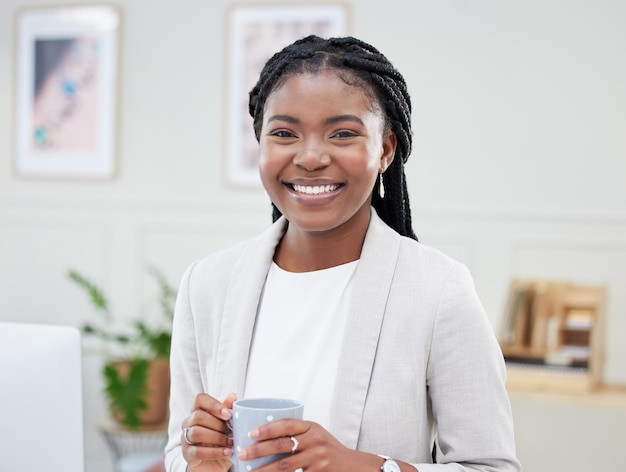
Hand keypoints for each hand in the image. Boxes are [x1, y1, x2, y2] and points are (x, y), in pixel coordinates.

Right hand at [181, 392, 236, 471]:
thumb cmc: (219, 439)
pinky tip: (227, 452)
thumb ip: (227, 410)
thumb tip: (232, 396)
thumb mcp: (225, 425)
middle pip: (198, 416)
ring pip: (196, 432)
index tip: (228, 414)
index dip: (214, 404)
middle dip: (218, 424)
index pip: (200, 399)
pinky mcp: (187, 454)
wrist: (214, 464)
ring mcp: (185, 438)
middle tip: (231, 432)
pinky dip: (215, 452)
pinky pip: (197, 451)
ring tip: (230, 442)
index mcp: (197, 411)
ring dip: (217, 437)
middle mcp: (188, 423)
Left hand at [237, 419, 380, 470]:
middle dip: (259, 450)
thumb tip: (262, 434)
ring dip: (264, 470)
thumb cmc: (328, 450)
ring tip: (249, 471)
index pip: (287, 424)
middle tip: (242, 454)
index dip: (268, 428)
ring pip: (285, 466)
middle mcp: (315, 440)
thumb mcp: (315, 435)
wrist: (352, 466)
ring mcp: (317, 458)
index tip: (251, 433)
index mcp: (312, 427)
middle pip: (282, 445)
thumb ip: (296, 434)